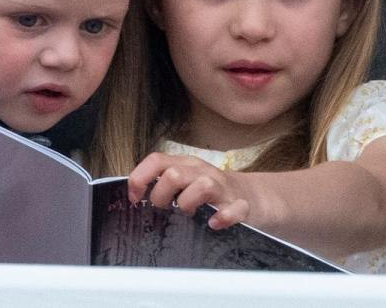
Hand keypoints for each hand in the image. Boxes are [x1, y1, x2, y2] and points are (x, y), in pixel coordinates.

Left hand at [127, 152, 252, 229]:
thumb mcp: (184, 181)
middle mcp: (202, 171)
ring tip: (188, 214)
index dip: (139, 179)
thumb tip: (133, 196)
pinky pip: (235, 209)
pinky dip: (223, 217)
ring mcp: (223, 187)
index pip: (156, 160)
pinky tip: (214, 224)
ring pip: (202, 186)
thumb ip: (160, 183)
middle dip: (161, 196)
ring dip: (188, 204)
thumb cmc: (210, 194)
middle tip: (165, 209)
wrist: (252, 198)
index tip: (135, 199)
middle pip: (174, 175)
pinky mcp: (241, 205)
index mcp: (185, 164)